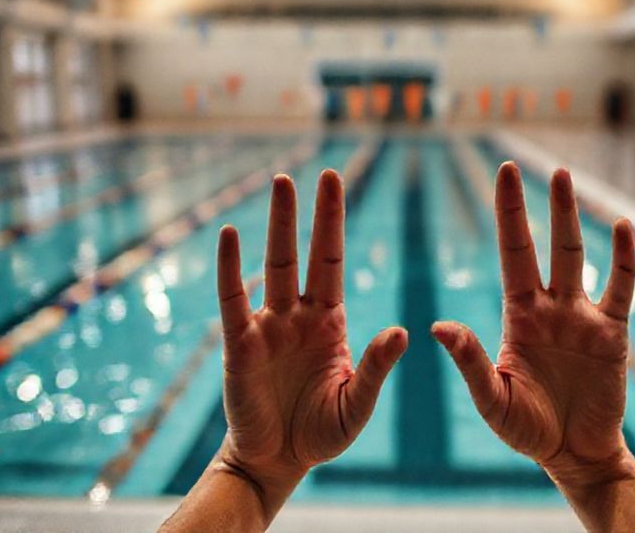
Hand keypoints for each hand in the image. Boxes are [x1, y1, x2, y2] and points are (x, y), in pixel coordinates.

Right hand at [217, 170, 407, 502]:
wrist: (278, 461)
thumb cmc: (320, 433)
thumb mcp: (355, 403)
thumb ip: (376, 368)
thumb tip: (404, 331)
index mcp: (329, 323)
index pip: (330, 261)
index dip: (332, 223)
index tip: (334, 182)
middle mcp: (297, 316)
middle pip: (301, 254)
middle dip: (305, 214)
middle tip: (307, 172)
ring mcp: (267, 327)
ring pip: (271, 267)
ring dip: (276, 226)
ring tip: (279, 184)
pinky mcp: (239, 346)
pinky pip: (233, 301)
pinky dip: (231, 268)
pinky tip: (230, 235)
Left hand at [432, 162, 634, 482]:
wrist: (574, 454)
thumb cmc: (528, 430)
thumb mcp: (493, 400)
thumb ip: (470, 362)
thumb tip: (437, 325)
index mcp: (519, 316)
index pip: (511, 253)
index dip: (507, 214)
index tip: (502, 174)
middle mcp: (550, 307)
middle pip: (543, 245)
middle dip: (535, 205)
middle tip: (530, 165)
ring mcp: (583, 318)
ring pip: (578, 256)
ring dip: (572, 217)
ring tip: (565, 177)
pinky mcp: (613, 335)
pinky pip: (620, 290)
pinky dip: (623, 259)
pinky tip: (620, 226)